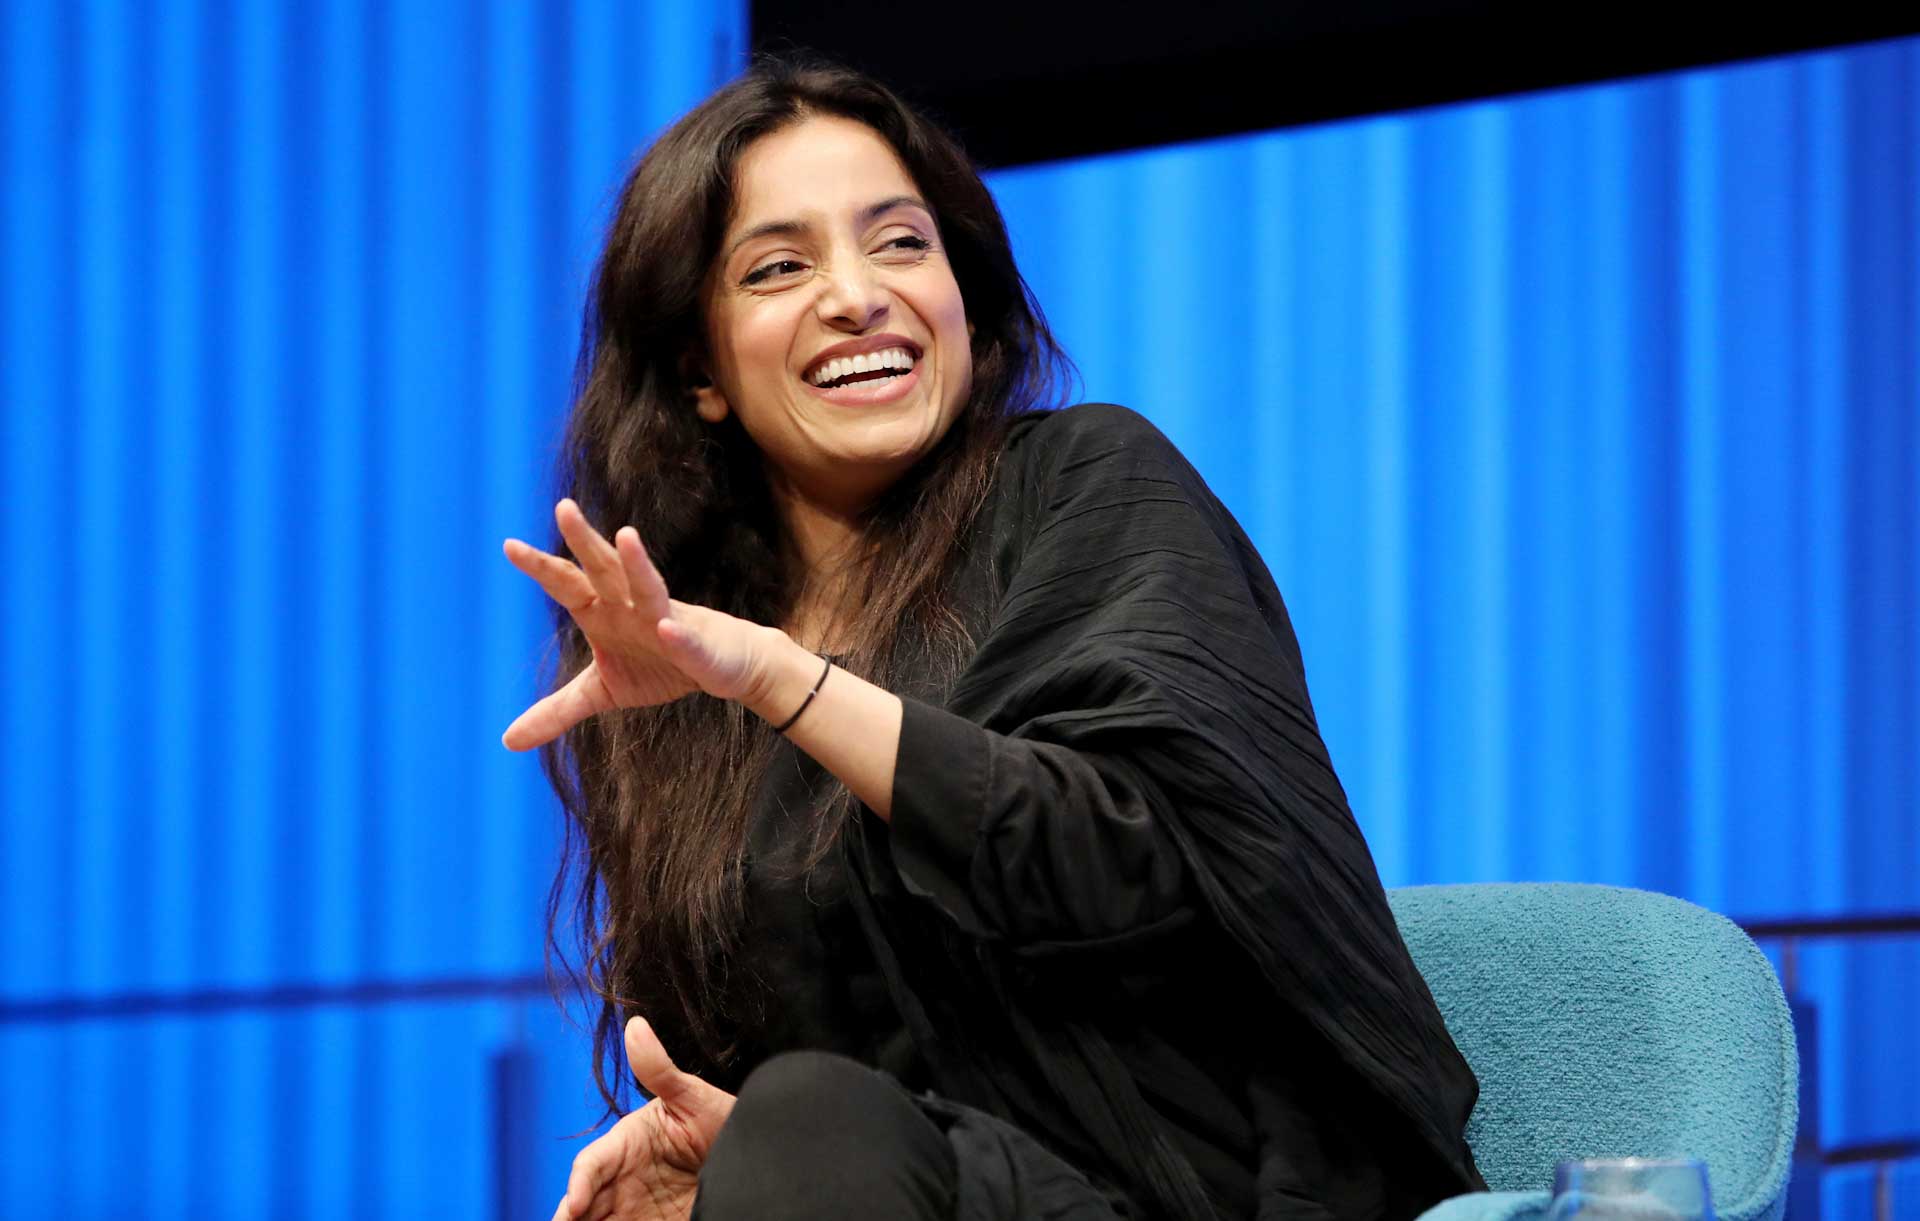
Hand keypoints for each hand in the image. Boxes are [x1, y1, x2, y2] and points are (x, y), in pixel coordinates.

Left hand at [502, 499, 776, 750]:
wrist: (727, 666)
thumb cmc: (662, 665)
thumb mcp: (603, 691)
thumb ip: (557, 710)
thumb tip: (506, 741)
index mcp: (604, 612)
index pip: (568, 583)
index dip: (542, 567)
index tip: (509, 546)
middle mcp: (632, 607)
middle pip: (605, 569)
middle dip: (585, 541)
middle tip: (563, 508)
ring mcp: (667, 621)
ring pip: (650, 588)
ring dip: (638, 564)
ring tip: (626, 535)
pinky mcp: (699, 647)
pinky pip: (686, 640)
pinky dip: (679, 635)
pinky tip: (668, 629)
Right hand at [553, 1016, 737, 1220]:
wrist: (756, 1153)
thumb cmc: (721, 1120)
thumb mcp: (693, 1096)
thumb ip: (660, 1069)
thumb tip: (635, 1026)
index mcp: (626, 1144)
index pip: (591, 1165)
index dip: (579, 1185)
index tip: (574, 1206)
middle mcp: (624, 1179)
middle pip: (584, 1204)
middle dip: (569, 1218)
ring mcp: (637, 1208)